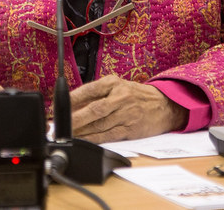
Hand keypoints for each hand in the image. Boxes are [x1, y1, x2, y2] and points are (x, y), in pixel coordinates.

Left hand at [69, 75, 186, 143]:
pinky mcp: (131, 129)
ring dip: (81, 131)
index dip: (72, 99)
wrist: (164, 105)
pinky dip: (94, 139)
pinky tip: (83, 140)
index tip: (59, 106)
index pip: (89, 90)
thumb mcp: (117, 86)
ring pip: (99, 125)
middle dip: (74, 119)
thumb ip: (96, 94)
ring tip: (67, 134)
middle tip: (59, 125)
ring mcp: (126, 114)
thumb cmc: (136, 95)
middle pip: (94, 110)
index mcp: (114, 83)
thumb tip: (71, 105)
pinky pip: (108, 135)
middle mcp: (120, 97)